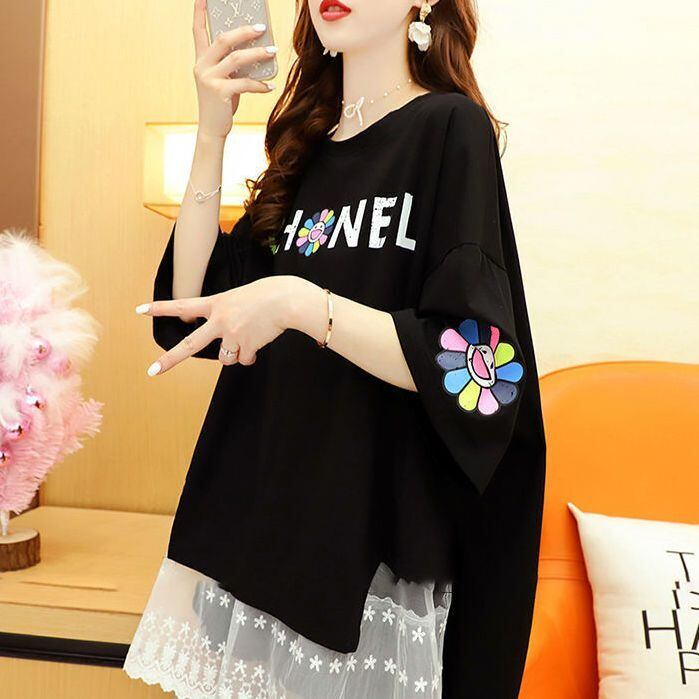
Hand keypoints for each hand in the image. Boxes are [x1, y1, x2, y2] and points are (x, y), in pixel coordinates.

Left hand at [136, 276, 301, 374]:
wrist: (286, 301)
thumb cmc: (268, 295)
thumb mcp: (240, 297)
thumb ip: (227, 315)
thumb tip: (229, 346)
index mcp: (216, 303)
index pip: (183, 305)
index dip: (161, 308)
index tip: (140, 310)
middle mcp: (220, 321)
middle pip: (190, 345)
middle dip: (170, 360)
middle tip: (152, 371)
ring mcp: (232, 335)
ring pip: (226, 358)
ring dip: (235, 353)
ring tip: (249, 337)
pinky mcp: (246, 347)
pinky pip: (244, 360)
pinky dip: (251, 355)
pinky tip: (260, 340)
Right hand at [192, 0, 275, 139]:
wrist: (212, 129)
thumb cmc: (220, 103)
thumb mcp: (224, 81)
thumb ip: (232, 67)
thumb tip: (255, 53)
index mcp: (201, 60)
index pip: (198, 30)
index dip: (199, 11)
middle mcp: (202, 66)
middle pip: (222, 39)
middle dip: (243, 31)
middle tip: (261, 28)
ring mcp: (209, 79)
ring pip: (236, 58)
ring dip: (257, 54)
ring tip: (272, 52)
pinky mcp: (219, 93)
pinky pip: (244, 83)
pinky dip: (259, 85)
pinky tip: (269, 86)